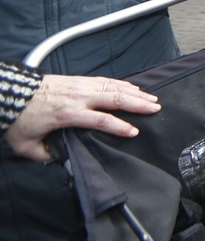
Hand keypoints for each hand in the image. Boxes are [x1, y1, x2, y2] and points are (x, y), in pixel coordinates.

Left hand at [3, 74, 160, 161]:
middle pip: (115, 99)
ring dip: (135, 93)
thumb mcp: (26, 145)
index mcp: (68, 114)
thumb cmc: (20, 119)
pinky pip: (107, 81)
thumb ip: (44, 155)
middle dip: (138, 104)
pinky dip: (123, 84)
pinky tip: (133, 88)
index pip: (101, 120)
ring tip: (152, 98)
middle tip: (155, 109)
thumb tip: (60, 161)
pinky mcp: (79, 79)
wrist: (11, 92)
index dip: (120, 127)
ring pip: (114, 87)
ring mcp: (81, 86)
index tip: (134, 132)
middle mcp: (79, 97)